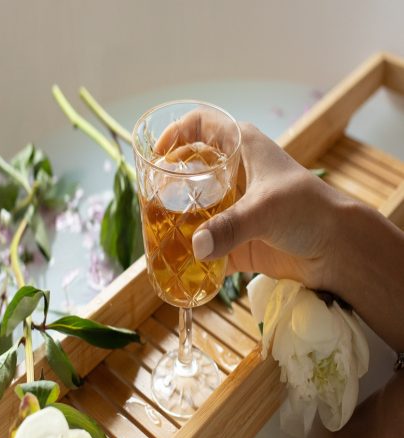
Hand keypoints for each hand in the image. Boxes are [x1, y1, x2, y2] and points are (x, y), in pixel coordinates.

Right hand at [156, 110, 403, 350]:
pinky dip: (192, 252)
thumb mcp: (267, 209)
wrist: (336, 249)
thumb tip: (194, 248)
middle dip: (168, 183)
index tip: (156, 155)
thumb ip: (230, 227)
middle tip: (150, 201)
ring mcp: (232, 207)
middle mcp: (232, 174)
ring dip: (175, 220)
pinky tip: (176, 261)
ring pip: (194, 207)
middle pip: (190, 169)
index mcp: (241, 148)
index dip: (176, 133)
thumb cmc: (309, 210)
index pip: (201, 126)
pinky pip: (205, 242)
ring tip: (156, 233)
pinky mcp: (234, 237)